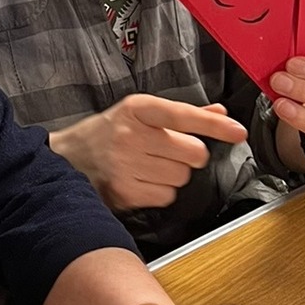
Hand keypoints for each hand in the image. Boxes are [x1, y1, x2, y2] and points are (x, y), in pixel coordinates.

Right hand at [52, 94, 248, 211]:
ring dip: (173, 175)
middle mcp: (131, 133)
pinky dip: (160, 192)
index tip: (238, 132)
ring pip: (181, 177)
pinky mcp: (124, 191)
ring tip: (148, 167)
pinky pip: (166, 197)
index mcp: (137, 108)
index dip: (215, 127)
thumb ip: (181, 114)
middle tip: (167, 153)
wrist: (65, 157)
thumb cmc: (107, 133)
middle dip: (189, 156)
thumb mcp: (139, 113)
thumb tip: (220, 114)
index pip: (184, 115)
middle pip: (192, 153)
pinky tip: (141, 182)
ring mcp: (126, 164)